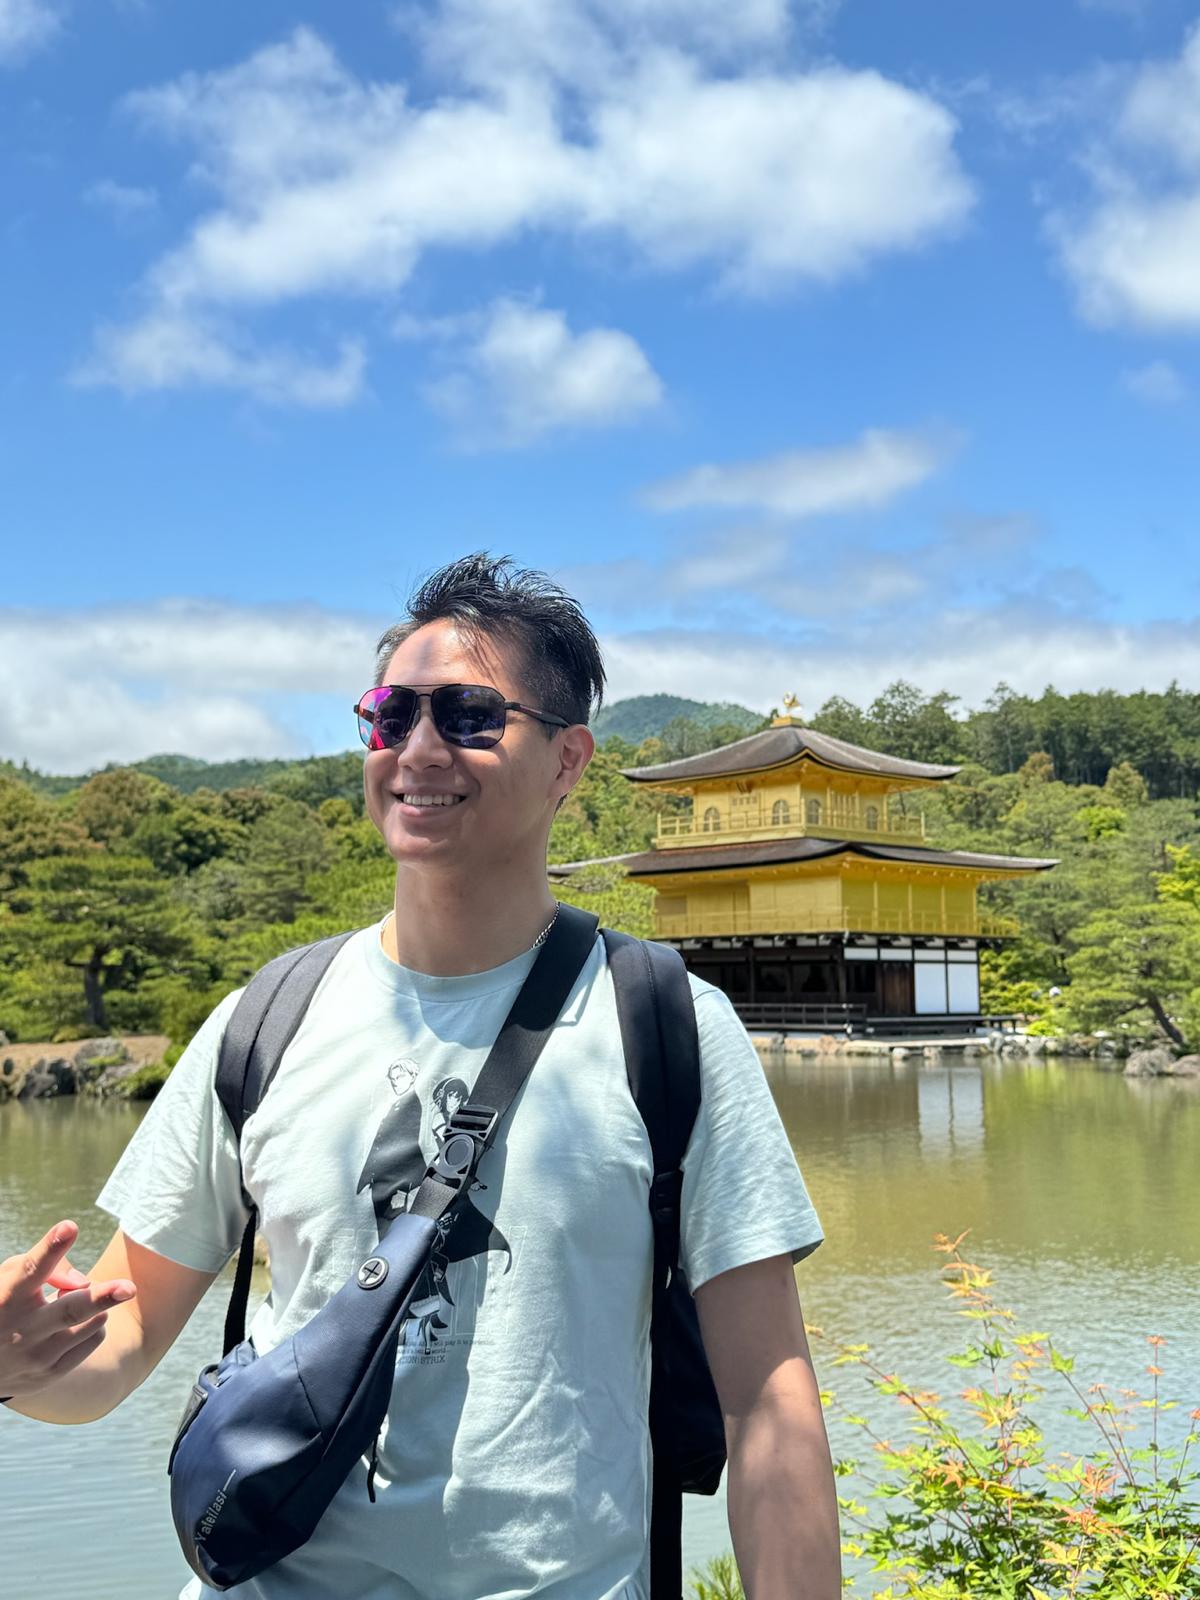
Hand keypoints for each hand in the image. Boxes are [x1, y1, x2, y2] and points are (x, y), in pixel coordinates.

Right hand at [1, 1221, 136, 1397]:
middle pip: (69, 1311)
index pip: (31, 1270)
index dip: (51, 1247)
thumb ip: (43, 1266)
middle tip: (129, 1288)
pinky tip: (73, 1323)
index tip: (70, 1227)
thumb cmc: (2, 1304)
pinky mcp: (50, 1374)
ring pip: (91, 1323)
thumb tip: (84, 1282)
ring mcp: (36, 1356)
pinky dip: (94, 1324)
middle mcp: (21, 1330)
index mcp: (5, 1298)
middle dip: (101, 1297)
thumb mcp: (8, 1279)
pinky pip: (93, 1340)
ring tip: (74, 1299)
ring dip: (97, 1304)